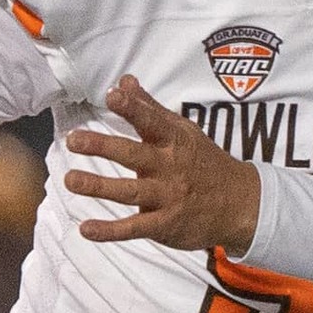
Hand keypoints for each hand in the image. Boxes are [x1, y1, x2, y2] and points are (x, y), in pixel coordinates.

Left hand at [65, 77, 263, 252]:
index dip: (133, 108)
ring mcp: (168, 198)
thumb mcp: (183, 132)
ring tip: (70, 180)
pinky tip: (86, 229)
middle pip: (134, 155)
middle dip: (103, 147)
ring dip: (98, 187)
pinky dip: (110, 231)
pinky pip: (135, 228)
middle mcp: (170, 168)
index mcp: (174, 141)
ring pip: (129, 192)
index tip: (113, 95)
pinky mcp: (166, 225)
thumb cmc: (205, 163)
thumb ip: (150, 109)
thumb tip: (124, 81)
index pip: (152, 121)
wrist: (241, 205)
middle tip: (73, 140)